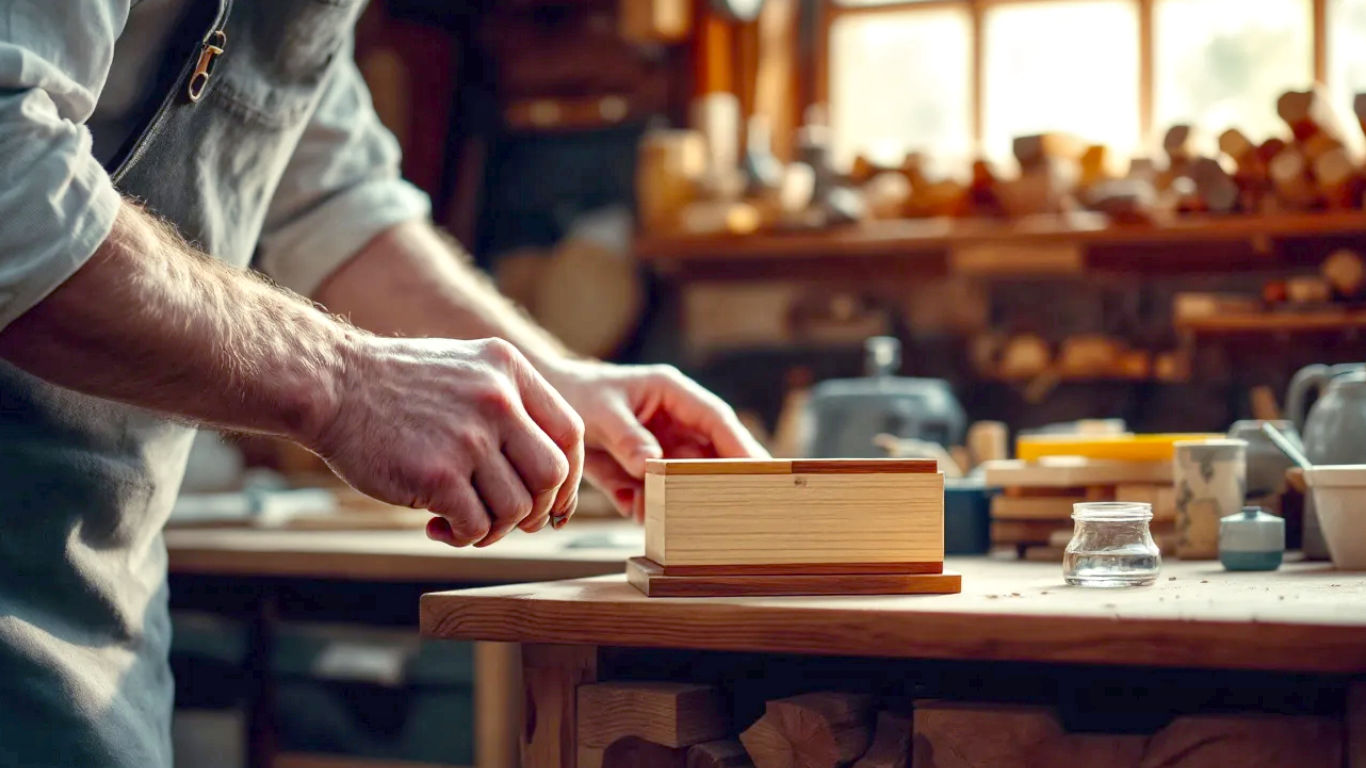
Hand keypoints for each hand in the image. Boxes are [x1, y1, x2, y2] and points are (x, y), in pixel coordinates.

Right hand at [308, 335, 583, 546]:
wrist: (330, 384)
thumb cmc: (396, 387)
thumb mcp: (466, 370)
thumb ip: (510, 406)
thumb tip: (553, 474)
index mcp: (509, 370)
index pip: (571, 432)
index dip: (570, 477)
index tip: (554, 501)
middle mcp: (497, 400)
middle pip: (552, 474)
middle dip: (539, 509)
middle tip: (512, 521)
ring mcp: (468, 437)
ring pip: (517, 508)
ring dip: (495, 529)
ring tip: (465, 523)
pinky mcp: (437, 474)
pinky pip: (476, 525)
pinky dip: (464, 537)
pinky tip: (438, 527)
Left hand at [539, 359, 767, 521]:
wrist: (539, 412)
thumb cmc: (574, 393)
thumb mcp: (598, 411)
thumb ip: (627, 437)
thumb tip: (653, 465)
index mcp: (671, 394)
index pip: (716, 420)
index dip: (740, 446)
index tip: (761, 471)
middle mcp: (672, 423)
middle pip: (710, 454)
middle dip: (719, 480)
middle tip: (736, 507)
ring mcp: (658, 450)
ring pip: (684, 480)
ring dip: (677, 500)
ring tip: (661, 512)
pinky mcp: (639, 473)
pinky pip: (653, 495)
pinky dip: (645, 506)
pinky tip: (631, 506)